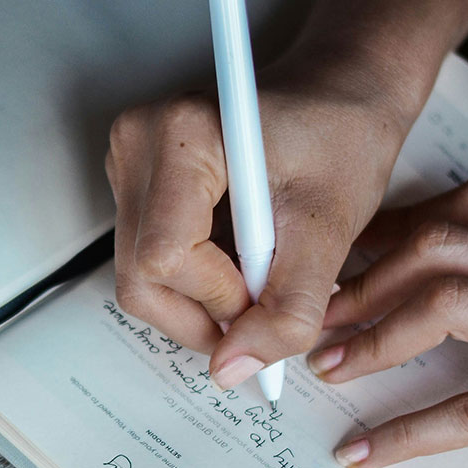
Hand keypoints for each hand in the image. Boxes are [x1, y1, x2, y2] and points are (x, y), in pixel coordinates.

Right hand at [105, 57, 410, 384]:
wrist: (338, 95)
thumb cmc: (341, 139)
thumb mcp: (329, 231)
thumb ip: (286, 310)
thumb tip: (231, 371)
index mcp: (178, 135)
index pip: (165, 259)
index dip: (220, 299)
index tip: (273, 296)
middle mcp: (134, 144)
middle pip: (140, 277)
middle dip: (205, 312)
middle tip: (264, 307)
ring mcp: (126, 163)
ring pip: (138, 278)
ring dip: (202, 299)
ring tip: (258, 272)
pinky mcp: (132, 183)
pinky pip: (145, 262)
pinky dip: (194, 280)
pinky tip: (236, 257)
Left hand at [308, 179, 467, 467]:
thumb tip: (413, 257)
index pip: (466, 207)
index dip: (391, 231)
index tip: (345, 260)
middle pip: (442, 245)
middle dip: (366, 281)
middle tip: (323, 318)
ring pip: (451, 299)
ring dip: (376, 336)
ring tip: (332, 367)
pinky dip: (412, 432)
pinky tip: (366, 451)